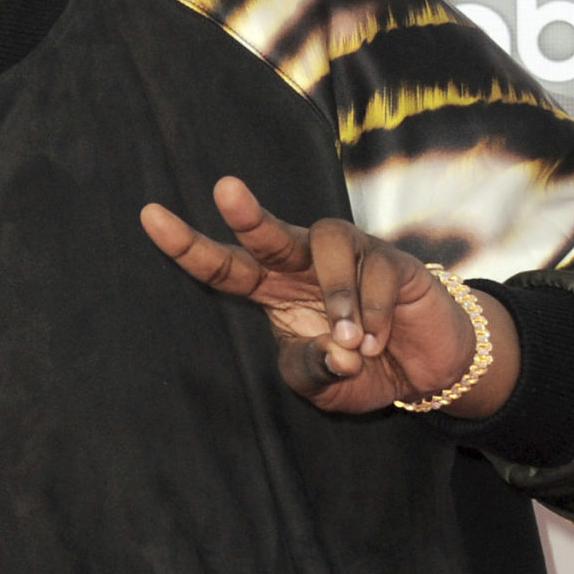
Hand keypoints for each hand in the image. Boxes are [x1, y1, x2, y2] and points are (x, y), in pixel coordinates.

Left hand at [140, 177, 519, 418]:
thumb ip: (312, 368)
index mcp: (273, 290)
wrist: (424, 369)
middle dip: (248, 213)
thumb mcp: (321, 383)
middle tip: (225, 190)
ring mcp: (350, 256)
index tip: (149, 215)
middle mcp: (305, 263)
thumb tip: (337, 350)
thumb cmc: (360, 368)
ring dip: (338, 296)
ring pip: (329, 244)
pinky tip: (378, 341)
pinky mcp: (392, 260)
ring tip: (353, 344)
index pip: (224, 267)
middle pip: (271, 233)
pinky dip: (374, 313)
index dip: (187, 245)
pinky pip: (376, 272)